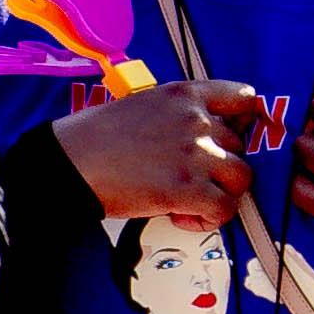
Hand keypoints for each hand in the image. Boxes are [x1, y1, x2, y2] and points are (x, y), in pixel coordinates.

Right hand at [53, 79, 267, 225]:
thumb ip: (179, 114)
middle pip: (241, 146)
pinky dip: (207, 219)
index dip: (245, 122)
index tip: (232, 138)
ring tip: (190, 200)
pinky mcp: (187, 189)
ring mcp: (195, 155)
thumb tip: (202, 136)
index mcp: (185, 94)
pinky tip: (181, 215)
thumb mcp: (143, 104)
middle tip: (192, 178)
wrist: (68, 162)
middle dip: (220, 166)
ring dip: (221, 193)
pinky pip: (225, 209)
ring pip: (242, 178)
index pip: (245, 97)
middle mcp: (196, 121)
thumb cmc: (95, 137)